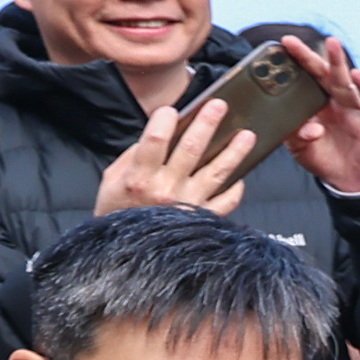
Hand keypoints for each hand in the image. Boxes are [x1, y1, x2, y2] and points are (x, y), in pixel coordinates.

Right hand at [92, 89, 264, 218]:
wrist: (125, 253)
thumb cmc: (117, 213)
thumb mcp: (113, 181)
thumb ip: (134, 156)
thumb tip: (160, 134)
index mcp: (140, 178)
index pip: (155, 140)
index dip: (164, 120)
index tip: (171, 110)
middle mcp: (166, 190)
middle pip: (191, 150)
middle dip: (207, 124)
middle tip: (220, 106)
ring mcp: (187, 205)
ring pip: (217, 173)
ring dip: (234, 152)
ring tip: (247, 135)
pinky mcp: (202, 220)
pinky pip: (226, 202)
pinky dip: (236, 189)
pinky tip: (241, 177)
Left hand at [276, 36, 359, 196]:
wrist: (352, 182)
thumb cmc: (327, 160)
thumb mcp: (301, 150)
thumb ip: (296, 136)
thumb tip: (307, 127)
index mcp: (316, 105)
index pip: (304, 79)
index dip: (293, 65)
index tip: (278, 50)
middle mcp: (334, 102)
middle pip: (321, 74)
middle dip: (308, 57)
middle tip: (292, 42)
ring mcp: (353, 109)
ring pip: (345, 82)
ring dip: (339, 62)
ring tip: (332, 45)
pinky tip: (356, 76)